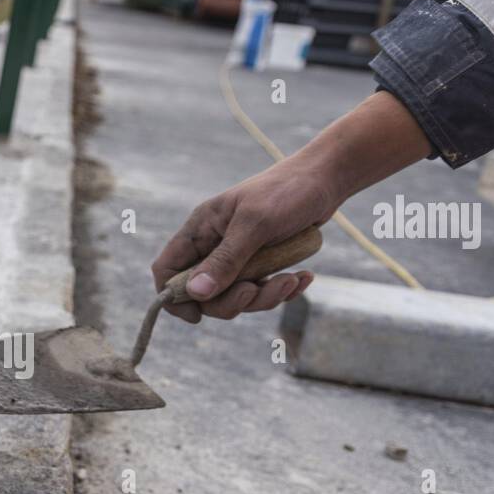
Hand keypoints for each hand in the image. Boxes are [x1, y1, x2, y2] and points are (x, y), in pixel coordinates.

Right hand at [150, 161, 330, 322]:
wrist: (326, 178)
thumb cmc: (287, 191)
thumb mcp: (255, 225)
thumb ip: (225, 260)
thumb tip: (195, 293)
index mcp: (201, 229)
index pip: (167, 269)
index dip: (174, 296)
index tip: (197, 315)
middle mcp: (214, 245)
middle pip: (204, 294)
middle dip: (232, 301)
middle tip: (256, 290)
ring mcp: (239, 256)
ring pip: (236, 296)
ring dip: (264, 297)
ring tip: (292, 280)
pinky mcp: (263, 263)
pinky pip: (262, 291)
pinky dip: (282, 290)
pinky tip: (302, 277)